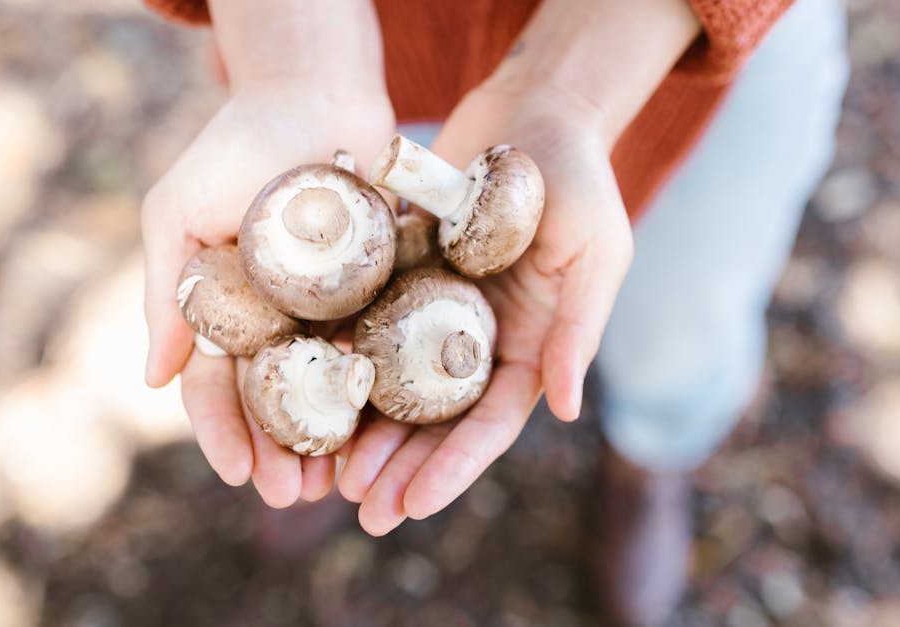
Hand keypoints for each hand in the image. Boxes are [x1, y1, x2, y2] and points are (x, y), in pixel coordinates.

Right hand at [142, 85, 393, 506]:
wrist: (314, 92)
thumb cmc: (234, 147)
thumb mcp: (179, 215)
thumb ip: (167, 294)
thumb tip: (151, 381)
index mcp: (225, 309)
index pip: (218, 385)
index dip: (224, 432)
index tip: (240, 474)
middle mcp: (276, 318)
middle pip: (278, 401)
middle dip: (283, 451)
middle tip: (295, 496)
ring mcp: (329, 308)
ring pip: (329, 388)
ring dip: (331, 438)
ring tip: (340, 483)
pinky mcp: (379, 289)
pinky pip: (379, 348)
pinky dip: (379, 391)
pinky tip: (387, 431)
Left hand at [338, 84, 633, 534]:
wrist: (536, 108)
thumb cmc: (579, 178)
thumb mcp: (594, 252)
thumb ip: (578, 330)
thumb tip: (566, 411)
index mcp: (532, 346)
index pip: (491, 423)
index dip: (453, 468)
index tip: (413, 506)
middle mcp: (481, 339)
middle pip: (436, 419)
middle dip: (401, 468)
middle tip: (361, 510)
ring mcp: (439, 310)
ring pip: (395, 384)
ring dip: (365, 431)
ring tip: (327, 476)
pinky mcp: (404, 275)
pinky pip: (368, 326)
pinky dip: (342, 361)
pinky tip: (305, 391)